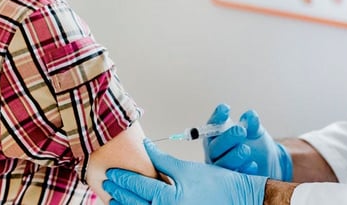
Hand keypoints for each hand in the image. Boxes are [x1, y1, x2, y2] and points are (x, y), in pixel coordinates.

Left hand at [103, 139, 265, 204]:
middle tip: (106, 183)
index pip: (138, 187)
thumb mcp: (186, 169)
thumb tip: (145, 147)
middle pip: (135, 204)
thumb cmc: (216, 183)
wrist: (239, 199)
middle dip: (119, 193)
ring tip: (114, 197)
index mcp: (170, 198)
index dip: (123, 178)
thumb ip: (162, 160)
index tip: (111, 173)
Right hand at [204, 104, 292, 180]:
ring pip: (222, 164)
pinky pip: (235, 178)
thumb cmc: (254, 143)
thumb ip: (252, 123)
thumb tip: (250, 116)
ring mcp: (223, 167)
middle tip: (241, 131)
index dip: (217, 118)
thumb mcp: (255, 131)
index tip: (225, 109)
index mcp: (216, 136)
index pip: (212, 126)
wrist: (267, 162)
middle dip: (227, 138)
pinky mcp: (232, 181)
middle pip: (214, 147)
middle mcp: (215, 152)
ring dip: (233, 156)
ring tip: (246, 149)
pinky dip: (243, 170)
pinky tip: (252, 164)